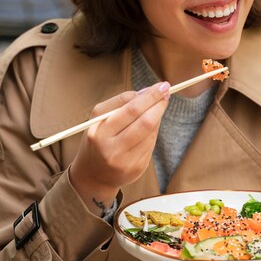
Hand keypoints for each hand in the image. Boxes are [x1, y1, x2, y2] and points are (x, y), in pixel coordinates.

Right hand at [70, 82, 169, 213]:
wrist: (93, 174)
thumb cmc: (98, 139)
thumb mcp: (99, 119)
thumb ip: (120, 102)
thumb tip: (147, 92)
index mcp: (99, 133)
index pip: (130, 109)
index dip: (149, 96)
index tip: (161, 86)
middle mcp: (112, 149)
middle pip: (145, 121)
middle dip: (158, 103)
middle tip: (166, 91)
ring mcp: (126, 161)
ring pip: (151, 132)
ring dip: (157, 115)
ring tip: (158, 105)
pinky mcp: (137, 168)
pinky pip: (151, 143)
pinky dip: (153, 130)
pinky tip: (151, 124)